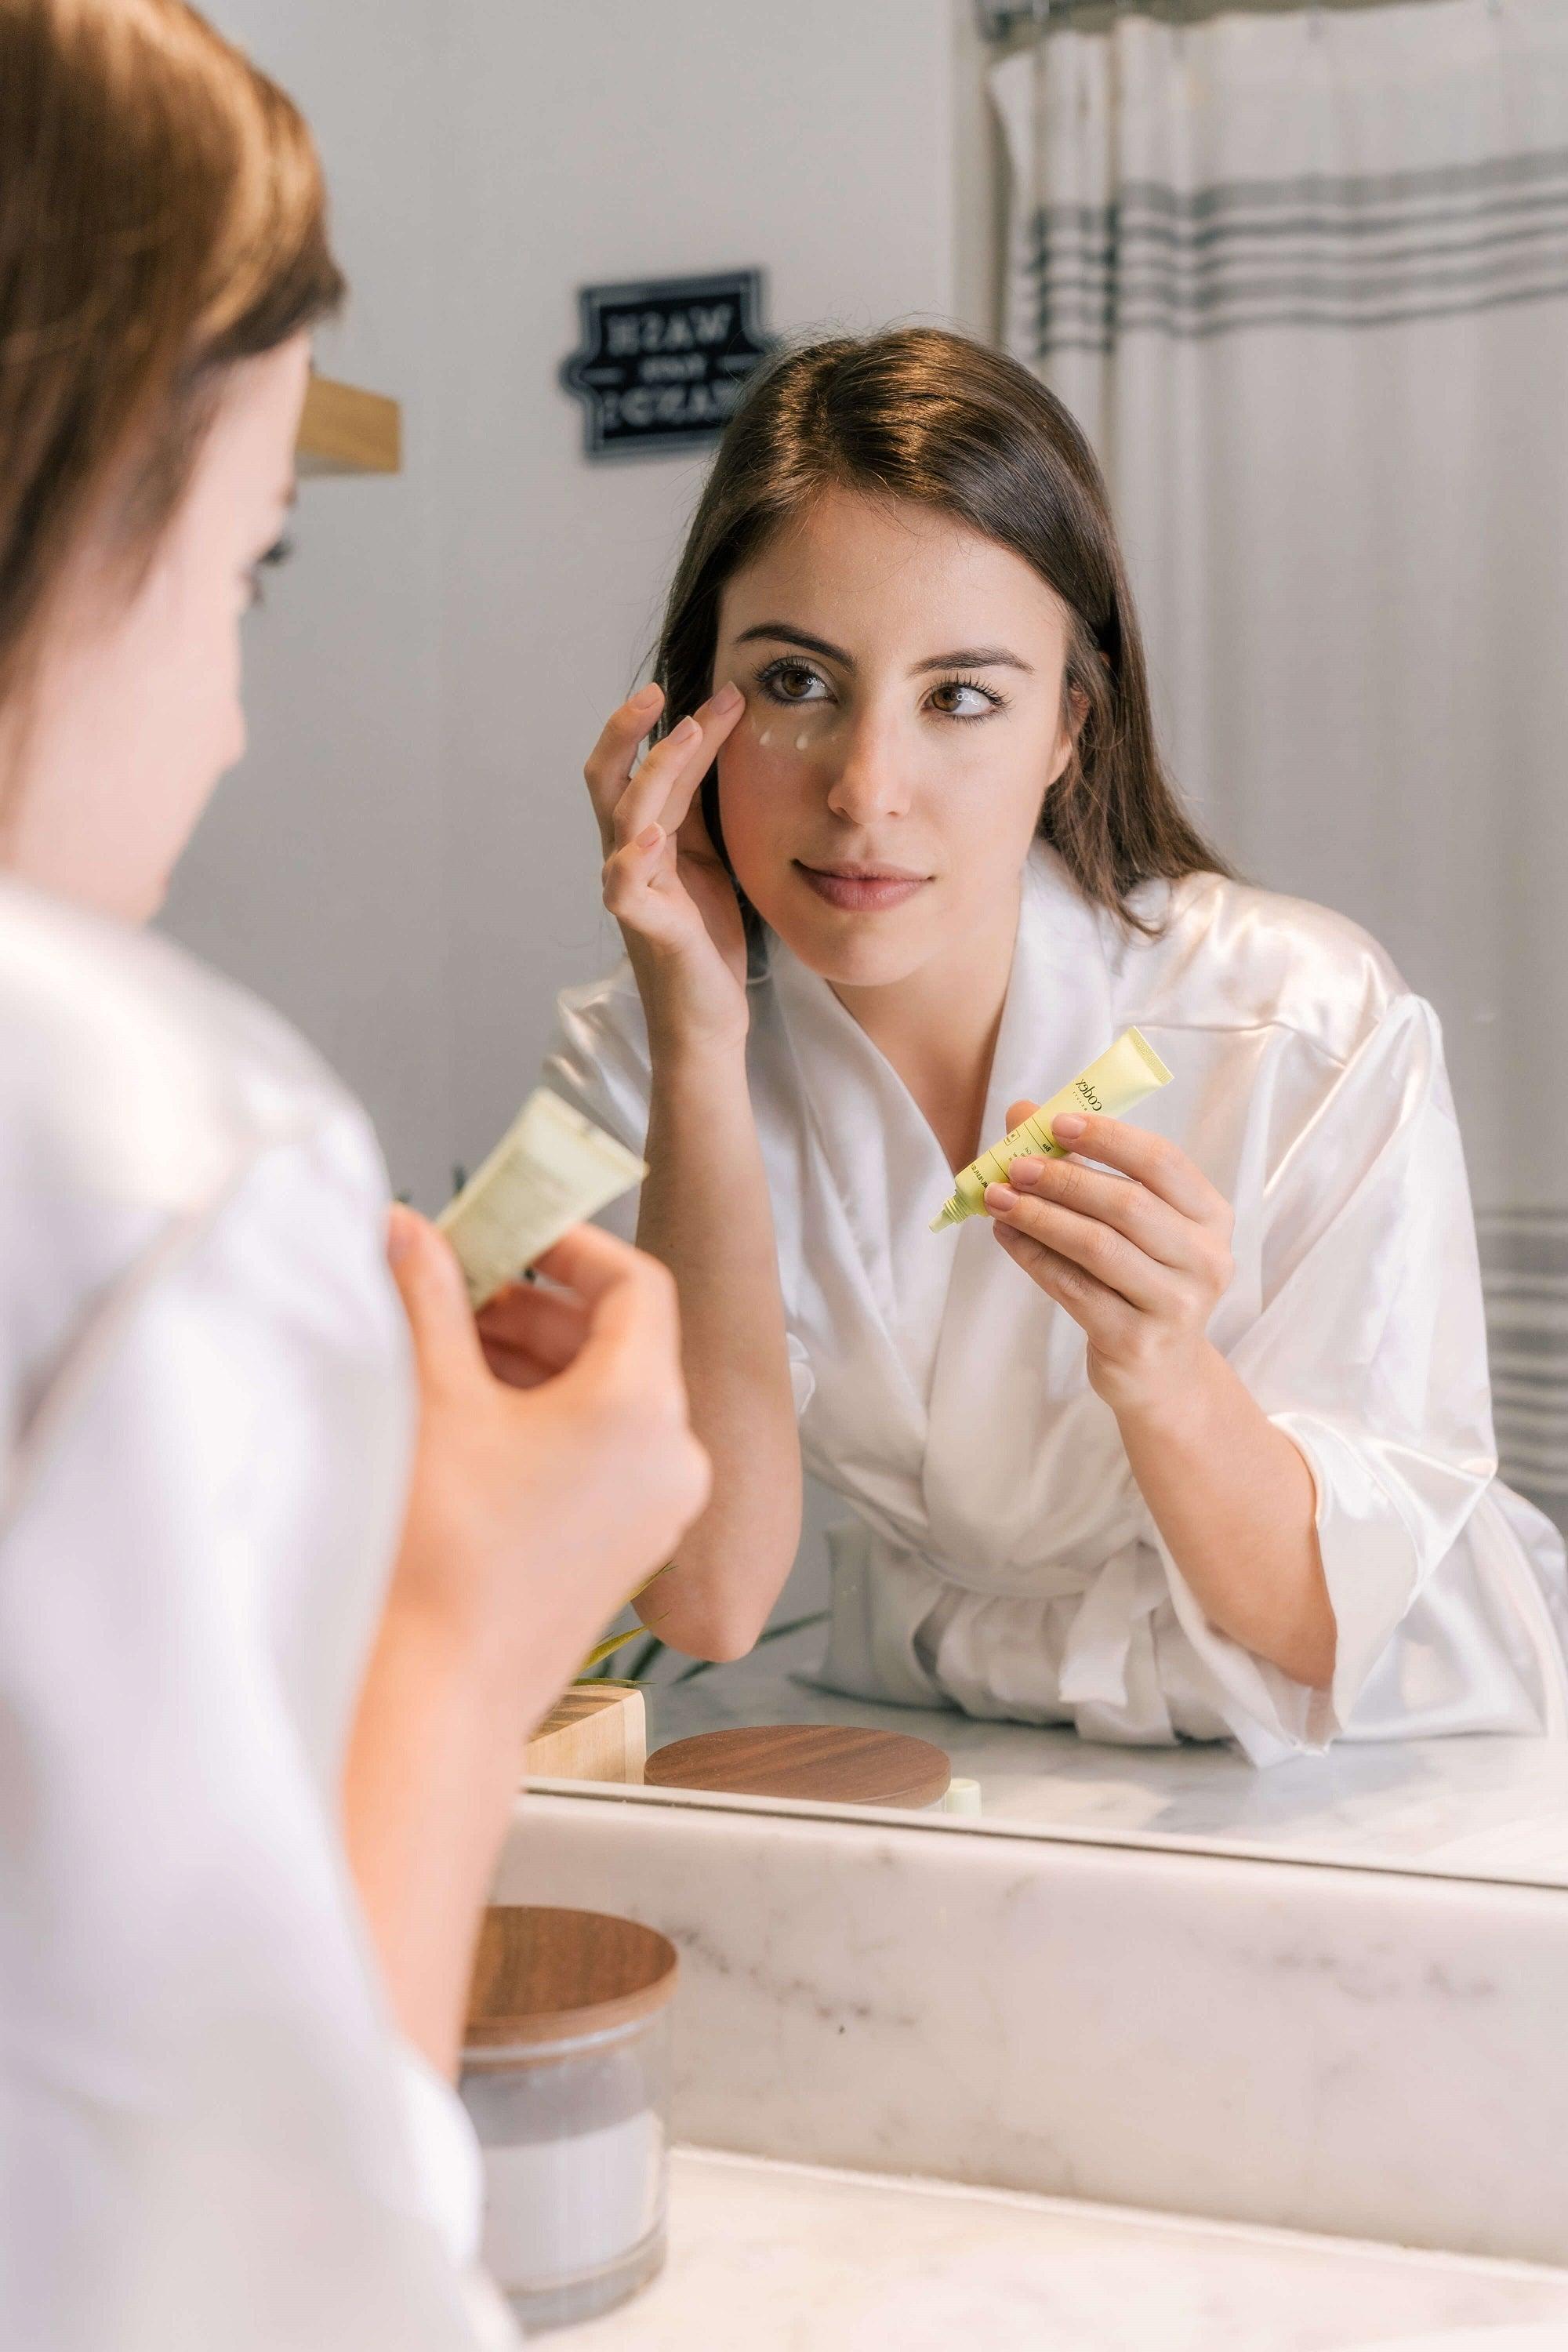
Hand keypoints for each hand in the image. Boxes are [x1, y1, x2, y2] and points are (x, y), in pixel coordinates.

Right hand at [385, 1206, 709, 1697]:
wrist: (441, 1691)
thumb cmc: (444, 1557)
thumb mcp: (434, 1399)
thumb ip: (428, 1296)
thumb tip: (409, 1230)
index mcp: (645, 1408)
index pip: (637, 1285)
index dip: (572, 1246)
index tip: (513, 1233)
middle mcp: (673, 1456)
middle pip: (622, 1341)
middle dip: (537, 1306)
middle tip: (459, 1289)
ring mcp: (659, 1509)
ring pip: (612, 1398)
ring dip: (537, 1360)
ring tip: (451, 1348)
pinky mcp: (630, 1547)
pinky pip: (608, 1452)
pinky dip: (552, 1418)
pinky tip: (474, 1413)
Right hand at [585, 680, 748, 1054]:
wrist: (707, 1018)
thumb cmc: (705, 939)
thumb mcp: (710, 861)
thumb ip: (701, 812)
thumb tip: (717, 748)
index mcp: (646, 837)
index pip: (649, 767)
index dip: (682, 727)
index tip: (728, 693)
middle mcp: (628, 857)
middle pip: (608, 778)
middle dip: (628, 729)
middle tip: (660, 689)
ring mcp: (632, 891)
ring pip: (624, 818)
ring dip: (654, 772)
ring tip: (686, 734)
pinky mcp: (647, 929)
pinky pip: (625, 889)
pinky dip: (634, 859)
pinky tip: (653, 836)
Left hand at [984, 1106, 1235, 1418]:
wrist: (1162, 1372)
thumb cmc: (1141, 1280)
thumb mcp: (1132, 1225)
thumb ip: (1086, 1166)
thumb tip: (1022, 1114)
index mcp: (1211, 1217)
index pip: (1163, 1162)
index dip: (1109, 1138)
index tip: (1056, 1123)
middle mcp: (1205, 1259)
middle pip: (1127, 1204)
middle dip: (1064, 1178)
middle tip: (1014, 1164)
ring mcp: (1174, 1304)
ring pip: (1097, 1246)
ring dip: (1040, 1216)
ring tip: (998, 1198)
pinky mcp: (1136, 1340)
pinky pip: (1073, 1288)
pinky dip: (1033, 1257)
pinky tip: (1006, 1236)